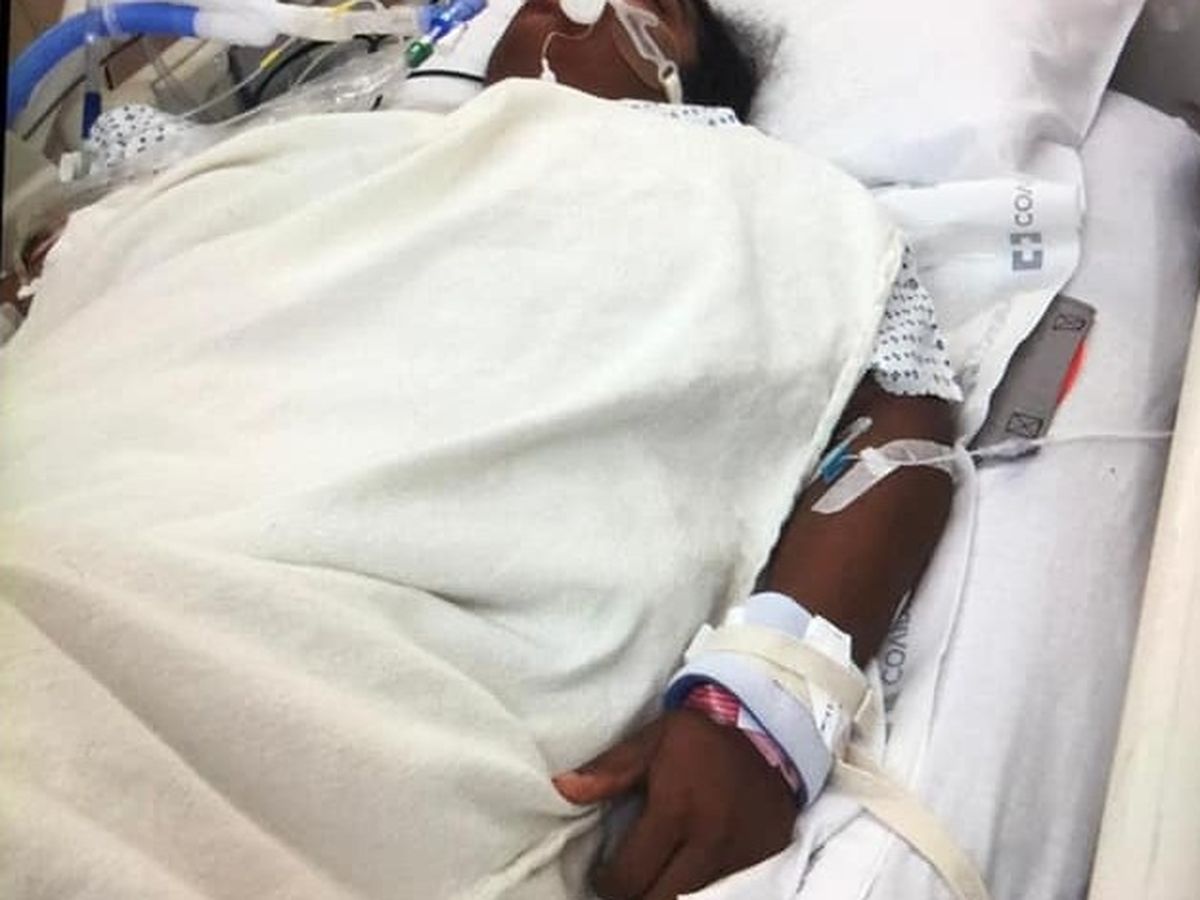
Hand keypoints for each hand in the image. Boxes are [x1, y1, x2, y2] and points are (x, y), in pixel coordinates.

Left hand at [553, 710, 796, 898]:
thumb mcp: (653, 739)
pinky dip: (701, 893)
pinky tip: (687, 876)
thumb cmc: (701, 737)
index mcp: (676, 811)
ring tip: (655, 880)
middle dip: (636, 897)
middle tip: (629, 882)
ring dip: (667, 897)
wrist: (771, 732)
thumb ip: (610, 769)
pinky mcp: (763, 863)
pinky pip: (725, 894)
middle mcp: (710, 842)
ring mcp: (740, 858)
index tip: (603, 874)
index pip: (629, 877)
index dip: (607, 883)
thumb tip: (562, 788)